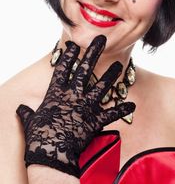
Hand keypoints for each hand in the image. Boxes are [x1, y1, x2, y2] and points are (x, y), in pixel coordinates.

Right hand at [16, 35, 134, 177]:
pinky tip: (132, 105)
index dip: (68, 55)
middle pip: (85, 69)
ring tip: (120, 65)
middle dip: (93, 53)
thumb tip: (20, 109)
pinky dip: (122, 109)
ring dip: (111, 75)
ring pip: (102, 86)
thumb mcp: (31, 122)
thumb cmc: (40, 137)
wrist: (52, 155)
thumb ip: (28, 113)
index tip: (73, 44)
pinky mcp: (95, 120)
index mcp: (57, 93)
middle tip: (101, 40)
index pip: (63, 69)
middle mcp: (73, 95)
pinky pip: (112, 113)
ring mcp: (86, 106)